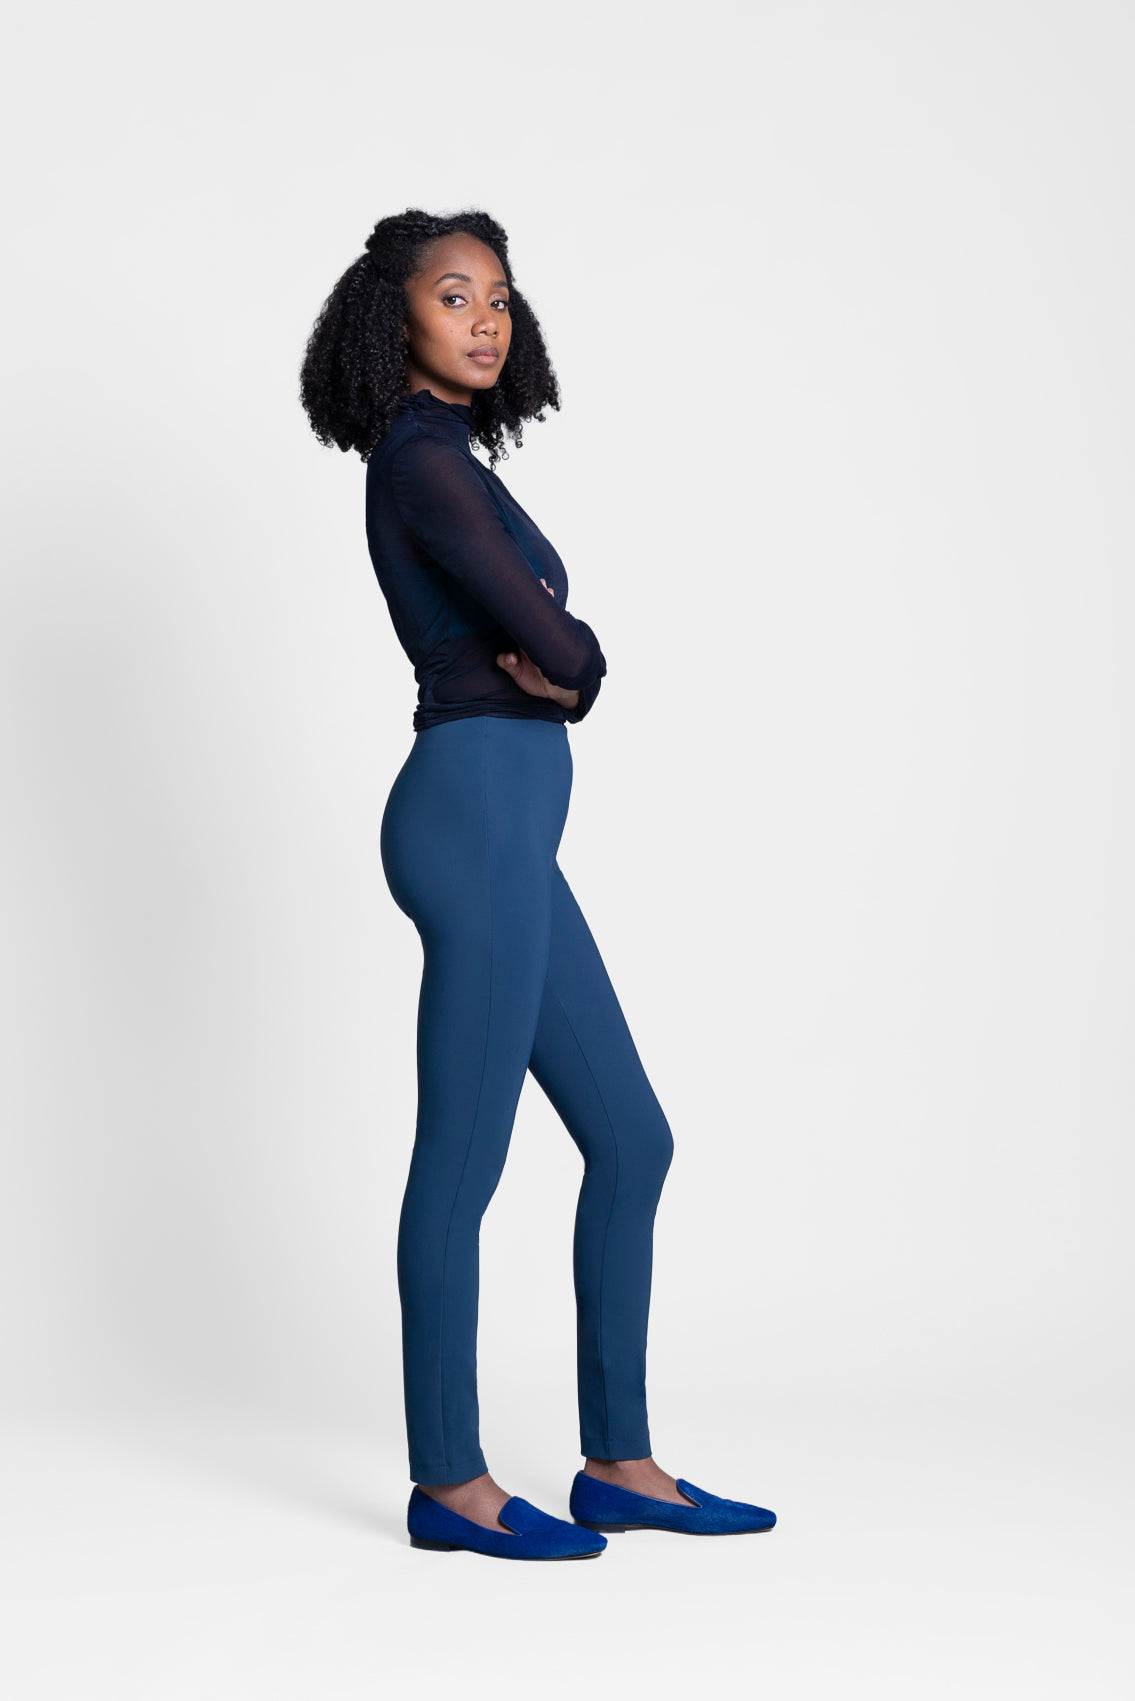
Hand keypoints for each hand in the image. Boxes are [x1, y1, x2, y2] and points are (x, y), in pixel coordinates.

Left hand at [496, 580, 579, 709]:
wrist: (561, 691)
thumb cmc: (540, 682)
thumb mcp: (521, 676)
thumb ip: (509, 666)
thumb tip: (504, 656)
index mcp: (525, 641)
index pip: (519, 620)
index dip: (517, 607)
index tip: (515, 592)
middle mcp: (537, 636)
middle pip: (535, 612)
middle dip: (537, 597)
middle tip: (538, 581)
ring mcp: (551, 638)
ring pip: (549, 616)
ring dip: (549, 602)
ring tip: (548, 589)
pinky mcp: (563, 642)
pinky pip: (562, 625)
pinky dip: (560, 616)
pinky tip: (560, 607)